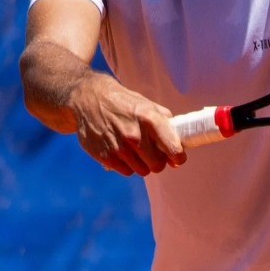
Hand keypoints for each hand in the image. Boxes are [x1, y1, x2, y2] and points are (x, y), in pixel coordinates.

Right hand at [69, 74, 185, 176]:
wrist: (89, 99)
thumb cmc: (123, 102)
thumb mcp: (148, 105)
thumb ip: (166, 124)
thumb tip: (180, 146)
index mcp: (150, 119)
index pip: (173, 149)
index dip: (178, 157)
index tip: (177, 158)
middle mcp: (135, 135)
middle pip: (157, 165)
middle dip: (158, 161)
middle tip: (152, 153)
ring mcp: (119, 147)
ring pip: (143, 171)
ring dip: (142, 163)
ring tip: (134, 149)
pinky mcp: (105, 156)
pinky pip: (127, 171)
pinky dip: (127, 165)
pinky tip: (121, 151)